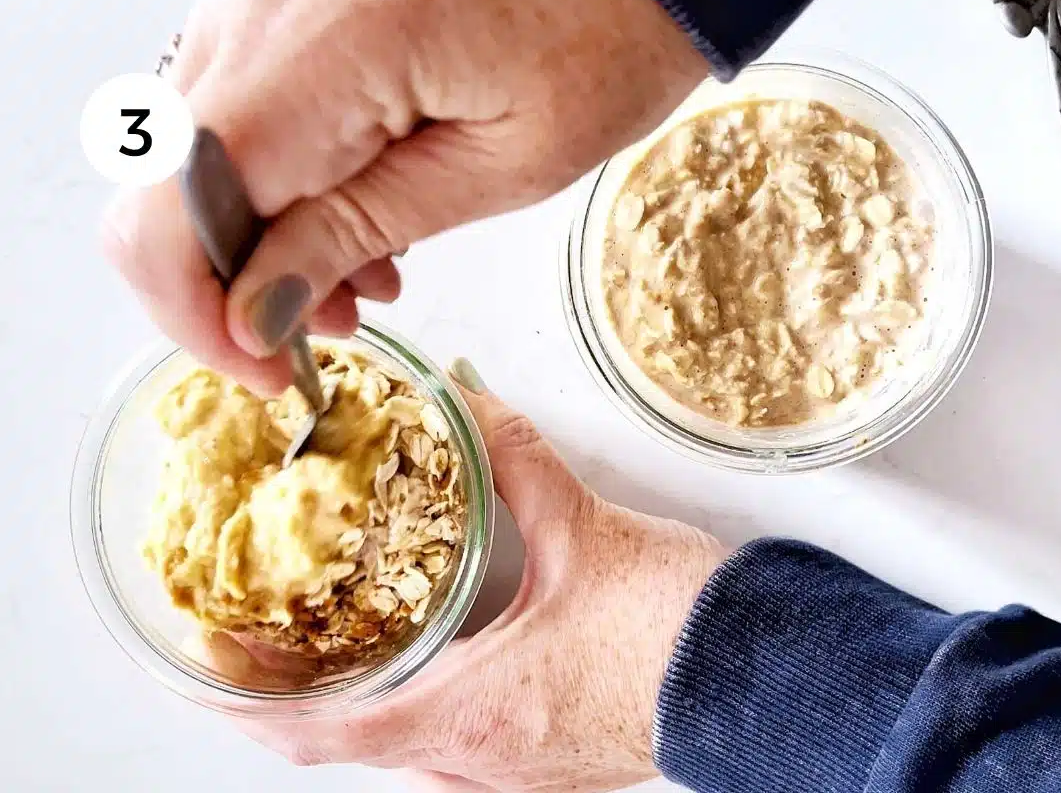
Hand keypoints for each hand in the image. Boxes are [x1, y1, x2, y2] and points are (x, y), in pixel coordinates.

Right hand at [103, 0, 706, 394]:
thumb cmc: (606, 34)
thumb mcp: (501, 165)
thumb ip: (357, 232)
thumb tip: (256, 314)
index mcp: (322, 51)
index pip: (176, 205)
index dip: (197, 312)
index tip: (267, 369)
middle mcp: (263, 11)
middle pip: (168, 184)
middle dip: (236, 283)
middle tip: (333, 324)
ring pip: (197, 153)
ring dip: (262, 236)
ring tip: (370, 268)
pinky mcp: (287, 6)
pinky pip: (241, 111)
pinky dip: (282, 180)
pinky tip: (360, 205)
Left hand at [201, 359, 725, 790]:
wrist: (765, 675)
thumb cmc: (675, 624)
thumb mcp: (583, 525)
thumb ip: (509, 453)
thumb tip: (465, 396)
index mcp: (469, 710)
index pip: (318, 733)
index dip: (243, 705)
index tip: (204, 669)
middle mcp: (484, 759)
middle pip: (353, 748)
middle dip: (296, 700)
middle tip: (262, 645)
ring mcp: (520, 774)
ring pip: (409, 757)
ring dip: (363, 711)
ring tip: (338, 654)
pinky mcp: (555, 768)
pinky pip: (462, 756)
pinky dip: (425, 717)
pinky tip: (441, 671)